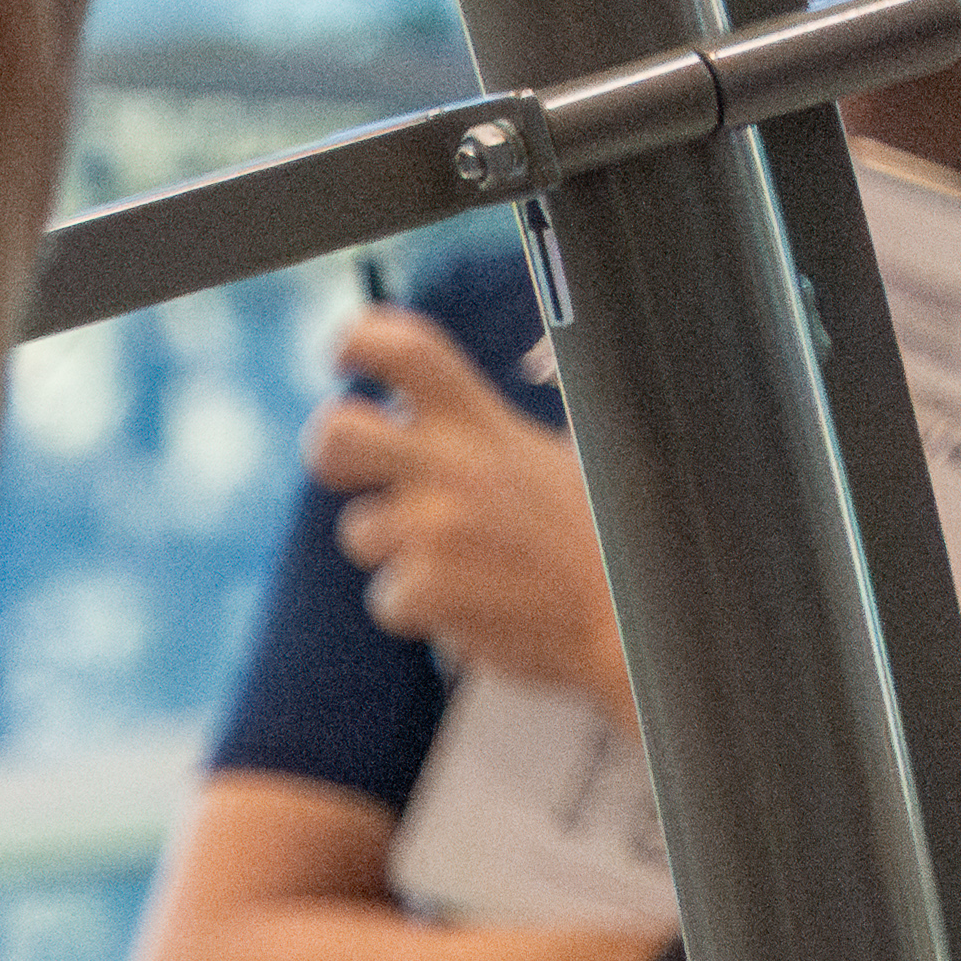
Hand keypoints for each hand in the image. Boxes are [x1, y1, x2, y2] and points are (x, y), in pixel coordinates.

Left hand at [314, 302, 628, 720]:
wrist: (632, 619)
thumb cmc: (584, 541)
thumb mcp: (541, 460)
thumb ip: (476, 434)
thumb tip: (408, 417)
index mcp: (486, 423)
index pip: (409, 351)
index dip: (359, 342)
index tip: (342, 357)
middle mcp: (457, 464)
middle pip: (338, 432)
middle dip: (327, 448)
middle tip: (350, 468)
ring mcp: (439, 525)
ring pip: (360, 532)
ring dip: (397, 554)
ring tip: (471, 563)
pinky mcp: (429, 588)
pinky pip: (387, 598)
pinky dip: (420, 611)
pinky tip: (477, 604)